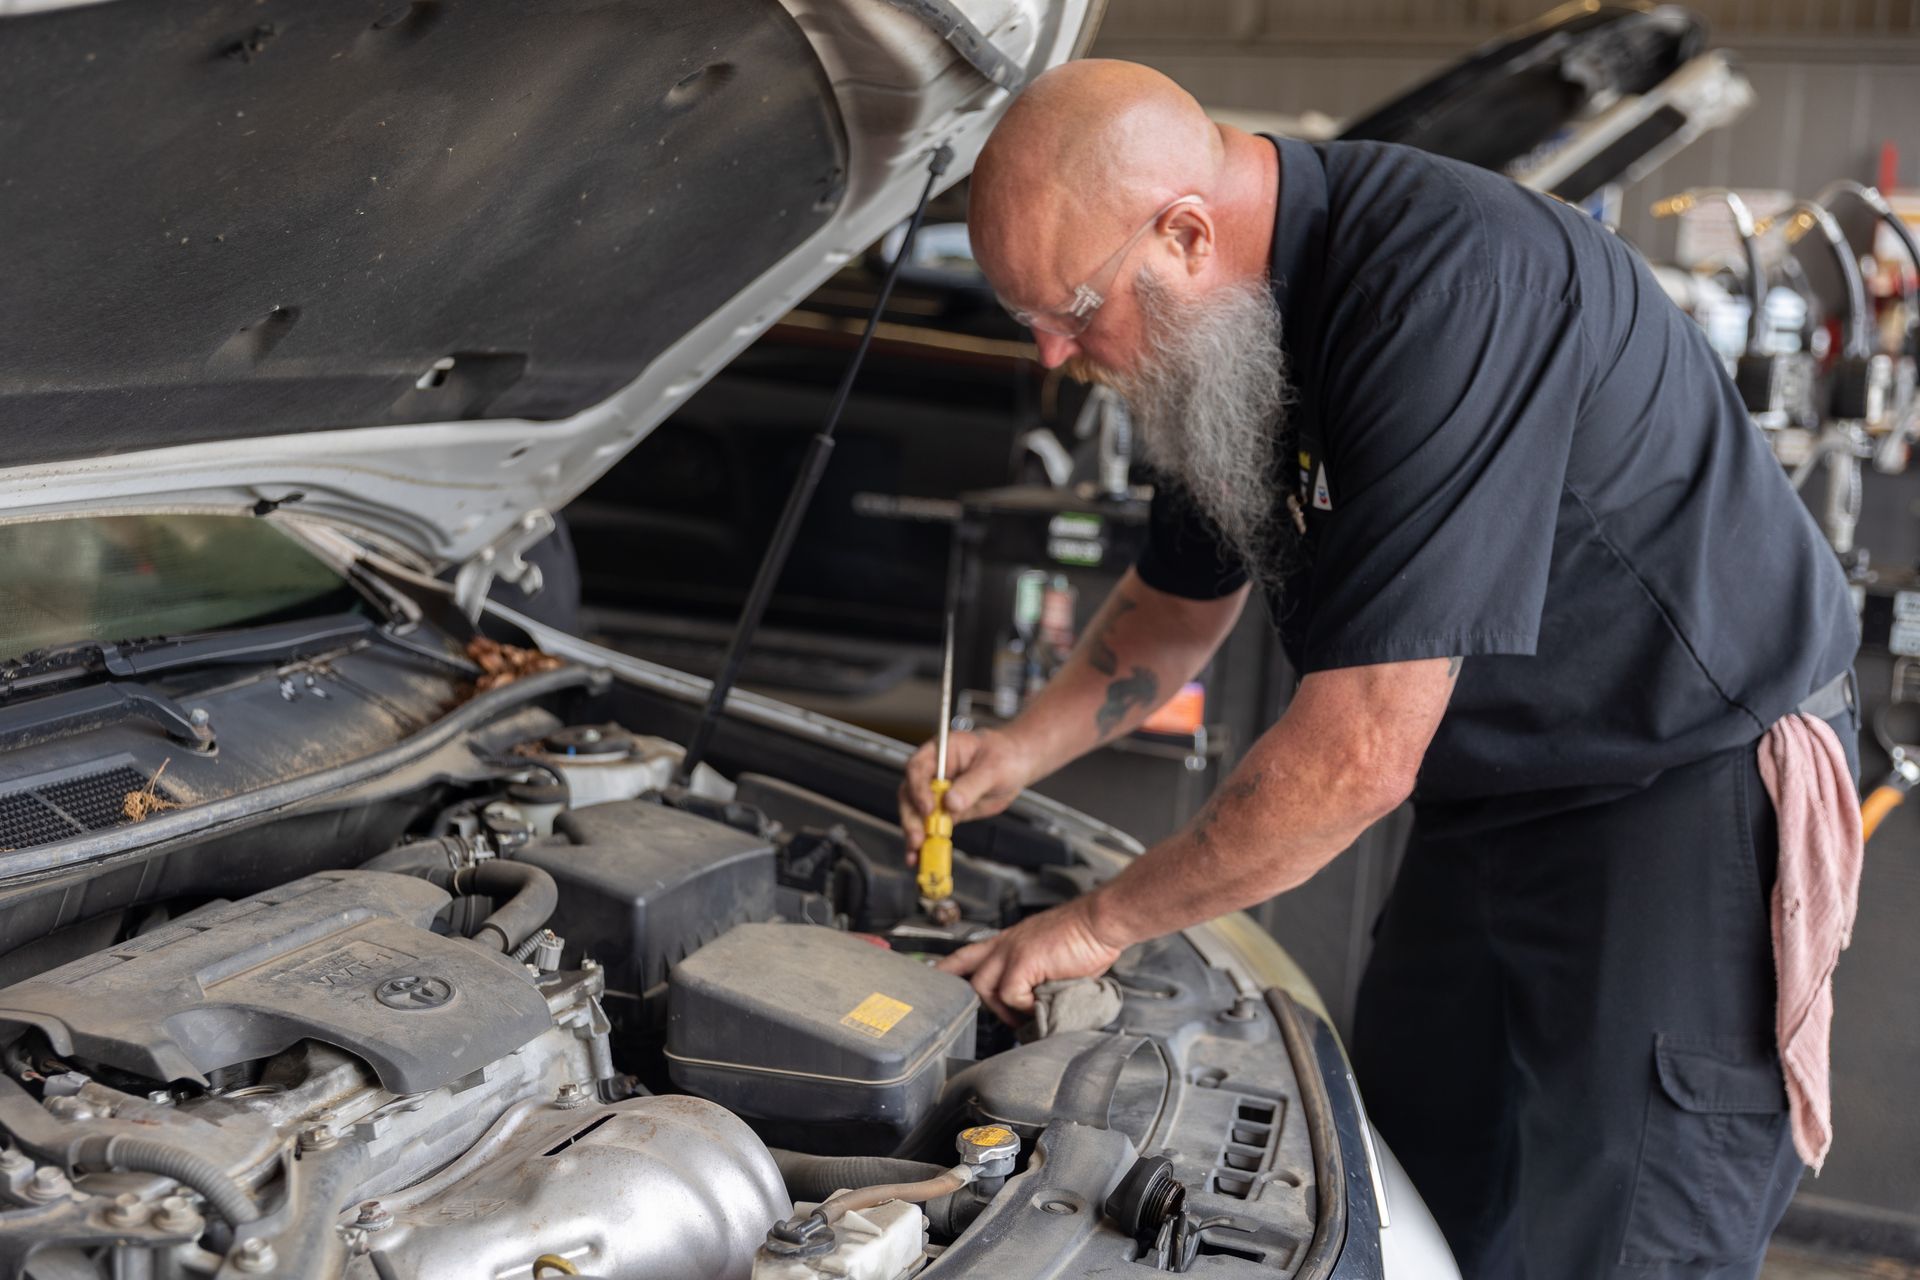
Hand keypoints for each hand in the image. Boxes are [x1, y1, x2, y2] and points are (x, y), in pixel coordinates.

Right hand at [898, 728, 1033, 861]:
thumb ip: (971, 785)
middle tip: (918, 838)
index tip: (928, 808)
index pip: (918, 768)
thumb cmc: (1005, 755)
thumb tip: (951, 804)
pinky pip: (931, 827)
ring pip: (916, 814)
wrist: (1018, 765)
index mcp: (940, 752)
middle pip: (910, 794)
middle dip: (912, 818)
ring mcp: (938, 793)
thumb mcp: (993, 768)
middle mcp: (933, 772)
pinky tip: (922, 857)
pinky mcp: (946, 811)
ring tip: (916, 855)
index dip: (919, 789)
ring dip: (914, 834)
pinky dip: (926, 843)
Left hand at [937, 897, 1127, 1023]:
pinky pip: (1010, 995)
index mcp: (1009, 941)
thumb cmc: (1086, 939)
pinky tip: (1044, 1001)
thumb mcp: (1052, 960)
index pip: (966, 954)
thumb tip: (1035, 1007)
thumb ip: (1035, 980)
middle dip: (982, 1003)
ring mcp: (1010, 951)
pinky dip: (1026, 1006)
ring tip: (1032, 1011)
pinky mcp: (1022, 960)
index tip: (934, 981)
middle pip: (971, 977)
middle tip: (1010, 1017)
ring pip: (985, 989)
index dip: (947, 970)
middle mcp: (1004, 944)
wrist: (1101, 922)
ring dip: (1006, 1009)